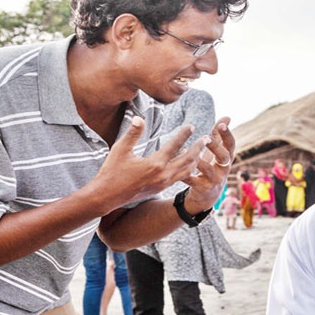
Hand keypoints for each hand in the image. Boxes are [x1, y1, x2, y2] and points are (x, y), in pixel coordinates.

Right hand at [86, 116, 212, 214]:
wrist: (107, 197)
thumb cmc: (112, 172)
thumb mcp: (120, 149)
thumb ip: (132, 133)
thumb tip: (139, 117)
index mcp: (154, 164)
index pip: (174, 146)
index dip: (184, 134)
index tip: (192, 126)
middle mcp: (162, 175)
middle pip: (187, 160)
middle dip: (198, 148)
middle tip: (207, 138)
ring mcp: (162, 184)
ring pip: (186, 171)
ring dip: (195, 160)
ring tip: (202, 150)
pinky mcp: (160, 189)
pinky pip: (179, 177)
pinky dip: (186, 169)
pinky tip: (187, 163)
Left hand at [180, 116, 234, 213]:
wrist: (207, 195)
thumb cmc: (212, 167)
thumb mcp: (217, 152)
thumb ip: (219, 135)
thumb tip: (228, 116)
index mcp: (227, 158)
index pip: (231, 145)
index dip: (227, 135)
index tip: (221, 124)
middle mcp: (224, 169)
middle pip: (223, 157)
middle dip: (215, 147)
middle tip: (206, 138)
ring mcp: (214, 180)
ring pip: (208, 169)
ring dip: (198, 160)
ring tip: (187, 150)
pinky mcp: (203, 188)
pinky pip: (193, 180)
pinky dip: (185, 173)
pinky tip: (177, 164)